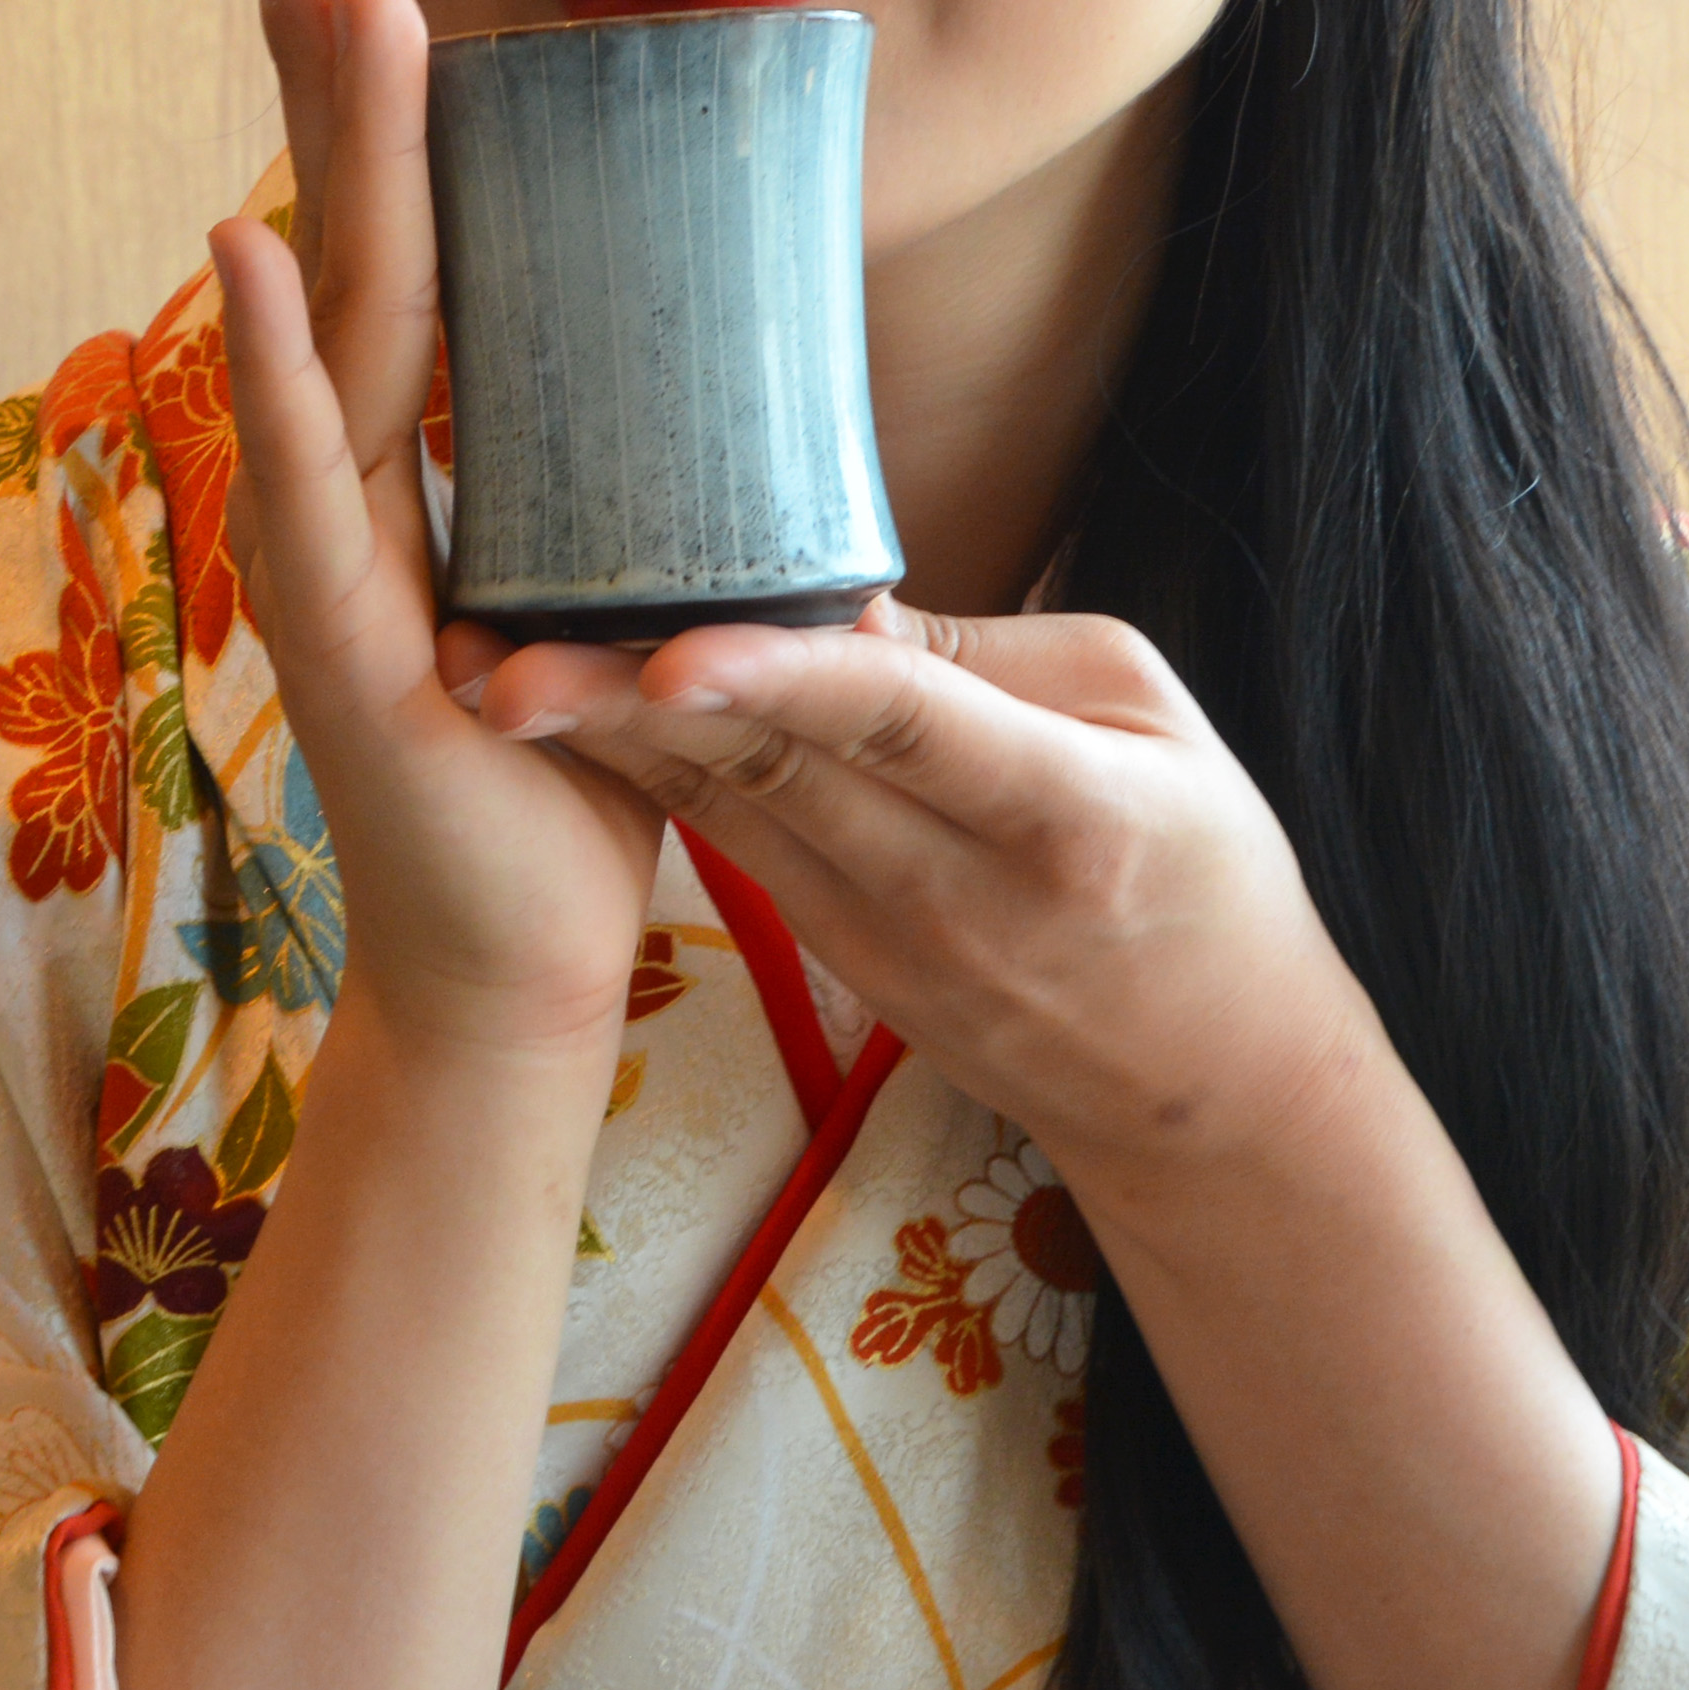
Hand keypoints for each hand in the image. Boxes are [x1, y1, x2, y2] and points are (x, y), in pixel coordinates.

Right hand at [216, 0, 665, 1061]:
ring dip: (324, 156)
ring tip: (321, 8)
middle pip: (336, 237)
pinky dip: (279, 357)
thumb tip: (700, 336)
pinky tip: (252, 250)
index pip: (383, 238)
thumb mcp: (597, 575)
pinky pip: (314, 475)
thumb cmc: (557, 769)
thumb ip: (606, 464)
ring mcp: (325, 553)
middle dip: (312, 72)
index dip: (356, 101)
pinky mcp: (346, 642)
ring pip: (335, 319)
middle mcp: (339, 480)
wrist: (512, 967)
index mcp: (403, 456)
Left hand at [500, 597, 1380, 1208]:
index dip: (780, 681)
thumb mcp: (1149, 720)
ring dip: (599, 745)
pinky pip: (728, 843)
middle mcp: (950, 893)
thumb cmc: (1202, 870)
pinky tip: (557, 717)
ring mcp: (880, 943)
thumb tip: (837, 599)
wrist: (1207, 1090)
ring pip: (722, 814)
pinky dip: (643, 775)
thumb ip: (989, 654)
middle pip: (770, 775)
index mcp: (1056, 817)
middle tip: (497, 652)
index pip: (898, 731)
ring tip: (481, 672)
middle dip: (626, 710)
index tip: (671, 651)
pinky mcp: (835, 960)